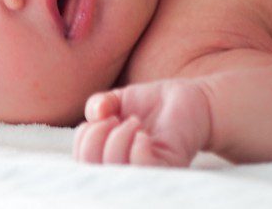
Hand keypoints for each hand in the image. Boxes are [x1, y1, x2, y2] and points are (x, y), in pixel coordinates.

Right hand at [73, 78, 211, 166]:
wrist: (190, 99)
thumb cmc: (153, 103)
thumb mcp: (118, 99)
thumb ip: (99, 105)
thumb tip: (95, 114)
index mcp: (108, 158)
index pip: (81, 163)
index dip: (84, 137)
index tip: (104, 116)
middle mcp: (124, 171)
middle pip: (91, 172)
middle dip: (95, 139)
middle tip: (116, 119)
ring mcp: (146, 173)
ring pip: (115, 172)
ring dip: (117, 140)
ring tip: (134, 122)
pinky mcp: (167, 169)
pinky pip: (143, 170)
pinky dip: (137, 149)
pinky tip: (143, 134)